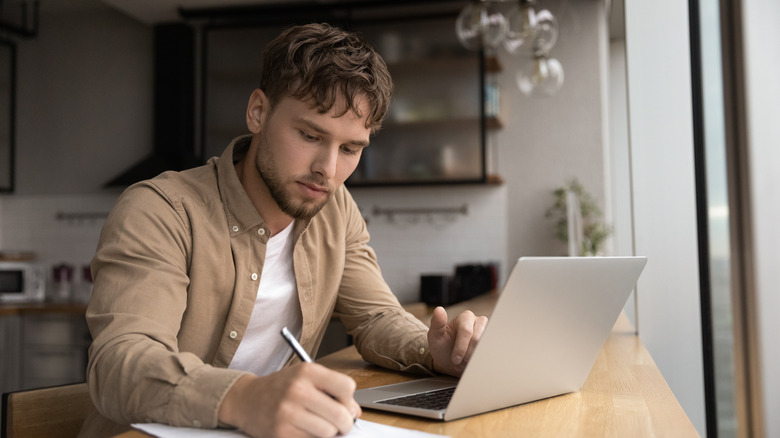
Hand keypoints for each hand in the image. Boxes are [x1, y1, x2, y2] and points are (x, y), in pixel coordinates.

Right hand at [218, 363, 360, 437]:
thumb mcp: (305, 378)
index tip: (344, 404)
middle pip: (341, 415)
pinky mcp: (281, 432)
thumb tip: (355, 412)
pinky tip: (304, 429)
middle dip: (345, 422)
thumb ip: (332, 390)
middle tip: (340, 423)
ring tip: (318, 425)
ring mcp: (288, 412)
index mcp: (307, 371)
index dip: (349, 399)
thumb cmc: (281, 388)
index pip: (346, 387)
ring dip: (328, 432)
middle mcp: (297, 390)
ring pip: (328, 432)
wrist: (246, 399)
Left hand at [427, 306, 487, 376]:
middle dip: (467, 355)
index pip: (466, 331)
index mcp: (466, 317)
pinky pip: (492, 353)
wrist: (451, 362)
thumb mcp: (435, 337)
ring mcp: (488, 333)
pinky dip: (482, 360)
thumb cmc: (442, 347)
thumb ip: (436, 323)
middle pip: (478, 339)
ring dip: (474, 358)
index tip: (455, 360)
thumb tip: (439, 309)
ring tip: (464, 364)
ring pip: (486, 347)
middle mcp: (480, 322)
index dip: (461, 347)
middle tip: (459, 363)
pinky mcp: (493, 344)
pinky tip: (473, 363)